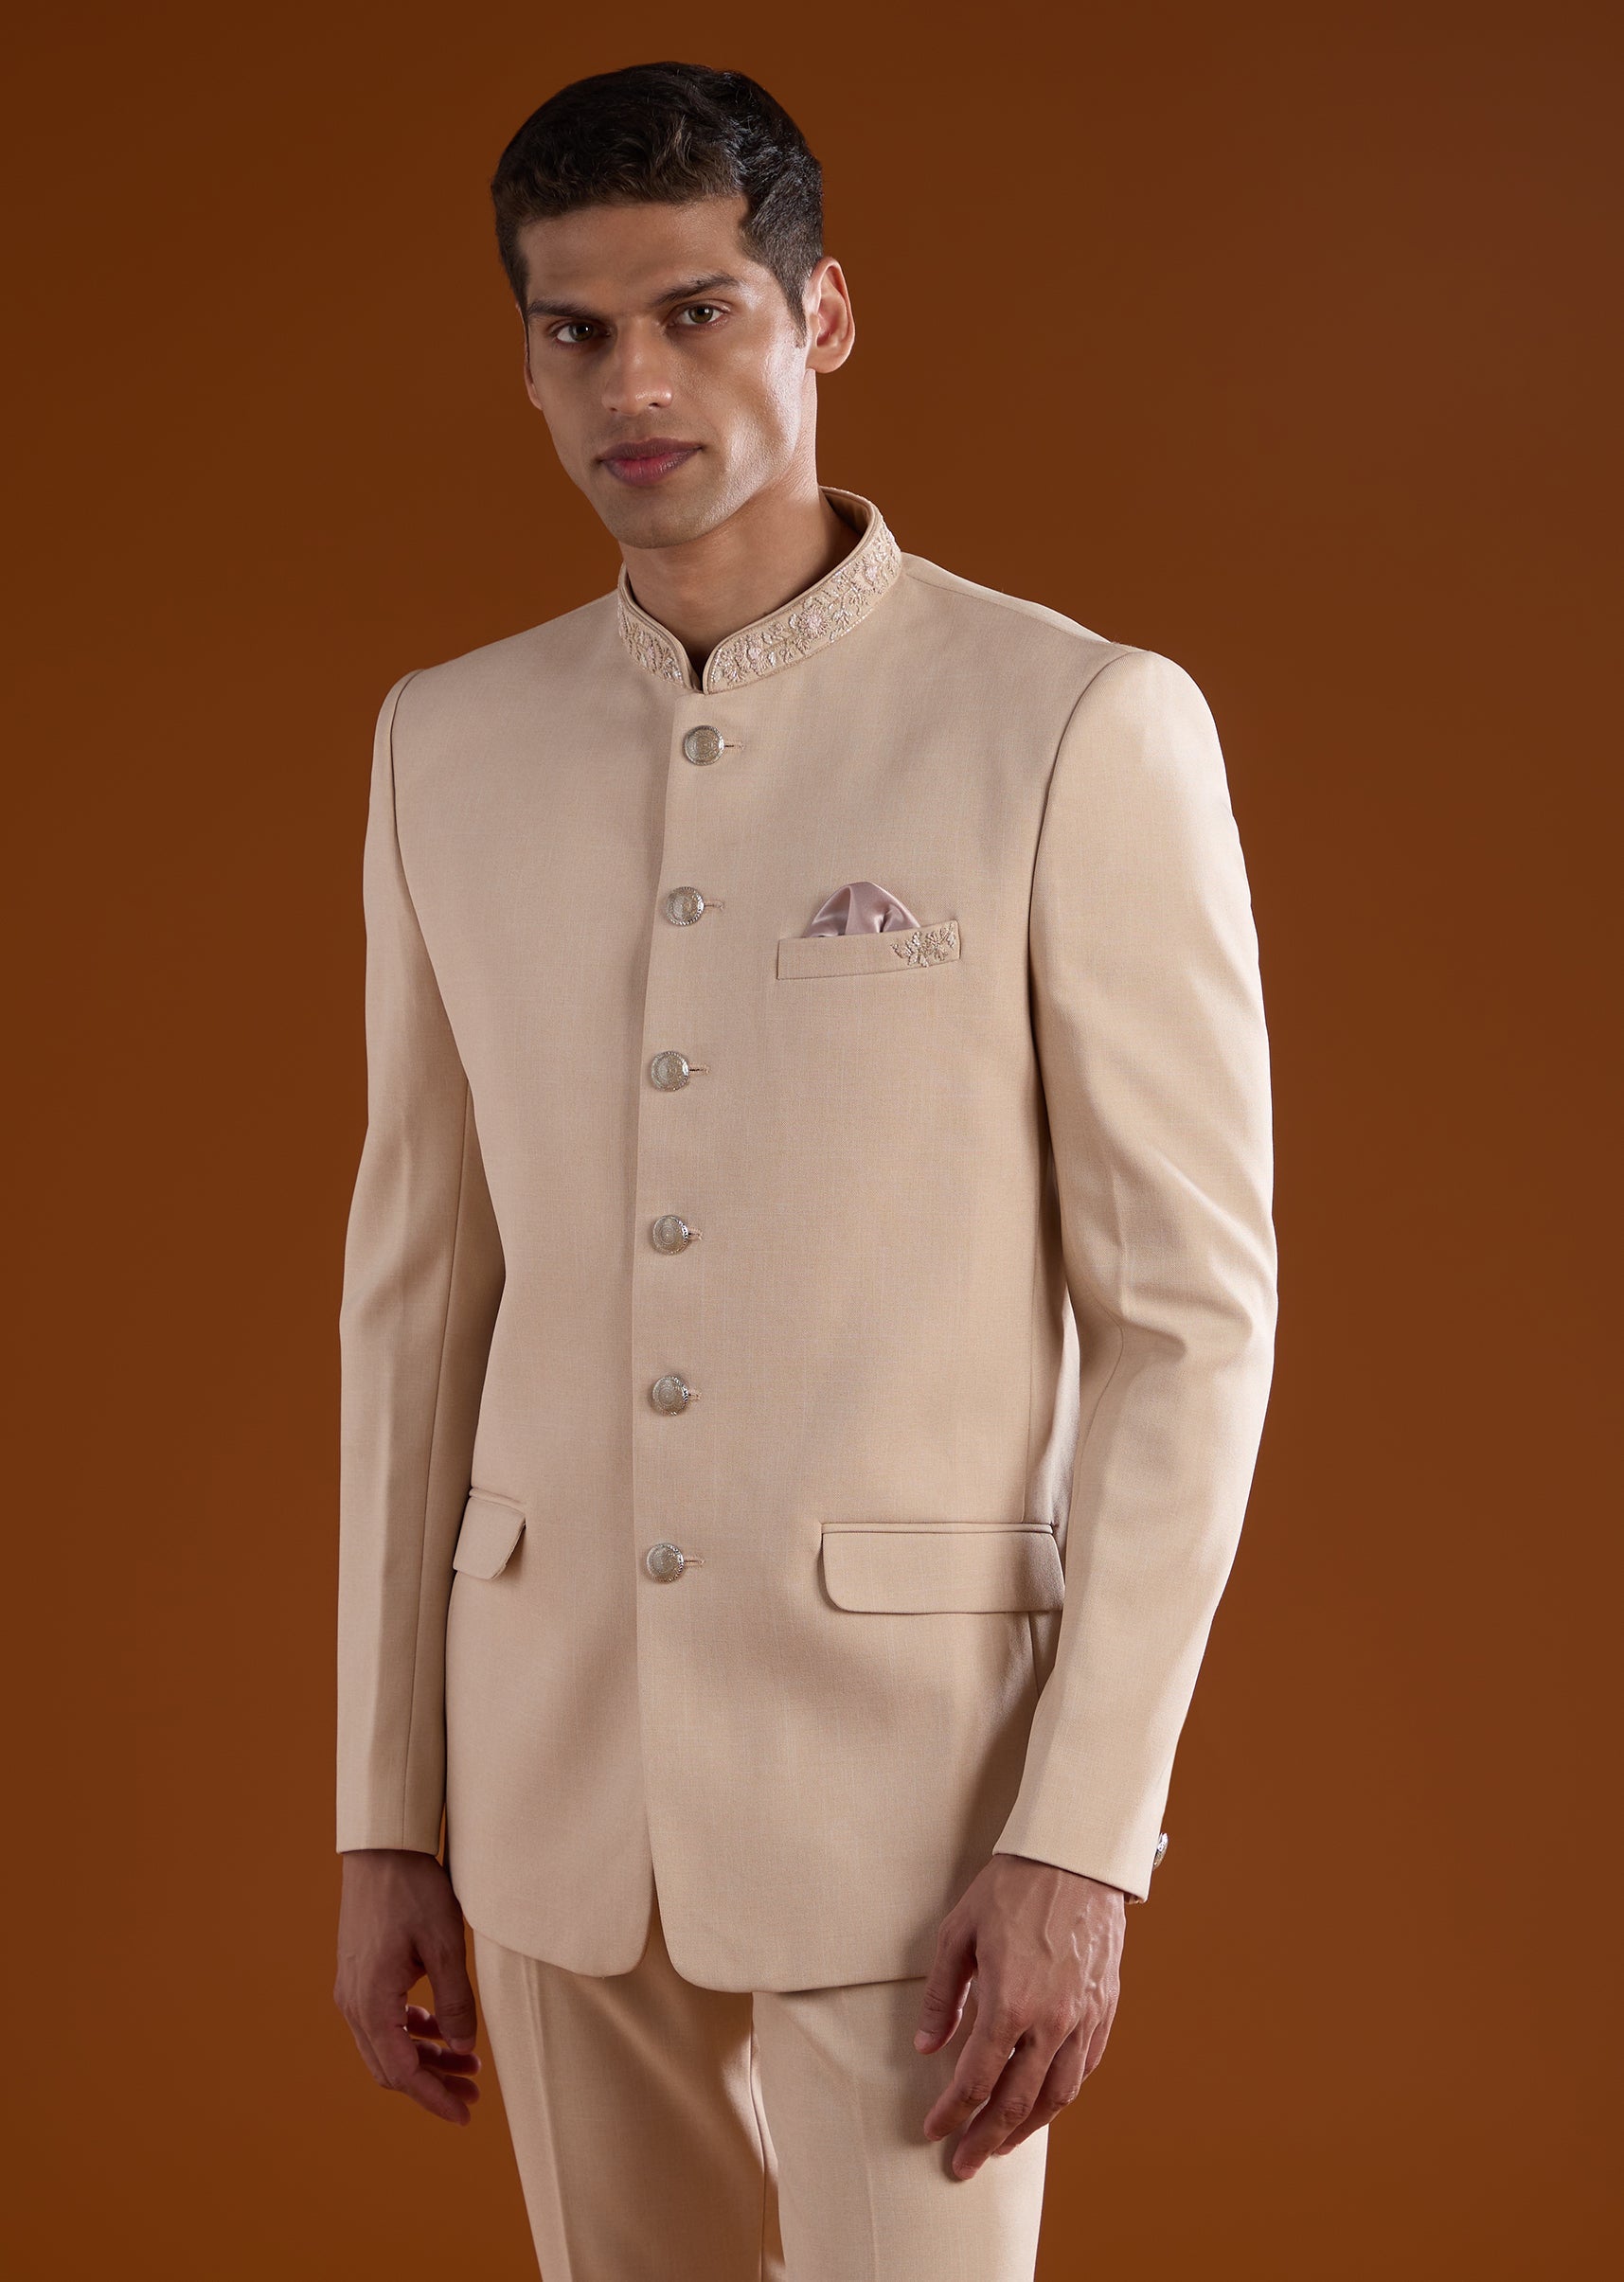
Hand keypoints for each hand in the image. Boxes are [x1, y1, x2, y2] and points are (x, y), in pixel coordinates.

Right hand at [335, 1848, 482, 2124]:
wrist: (382, 1848)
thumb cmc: (414, 1890)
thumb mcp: (446, 1945)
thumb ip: (456, 2002)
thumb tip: (463, 2051)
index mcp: (372, 2002)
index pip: (403, 2072)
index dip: (435, 2099)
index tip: (466, 2115)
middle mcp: (354, 2003)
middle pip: (392, 2067)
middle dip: (433, 2085)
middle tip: (475, 2091)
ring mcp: (353, 1990)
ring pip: (388, 2046)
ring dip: (425, 2059)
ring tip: (469, 2064)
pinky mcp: (360, 1976)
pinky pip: (384, 2022)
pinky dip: (413, 2033)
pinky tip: (442, 2029)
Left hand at [915, 1851, 1124, 2177]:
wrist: (1075, 1857)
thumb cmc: (1012, 1888)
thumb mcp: (958, 1932)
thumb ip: (941, 1996)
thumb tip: (926, 2047)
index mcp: (1009, 2004)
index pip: (975, 2080)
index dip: (951, 2113)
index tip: (933, 2131)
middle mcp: (1051, 2022)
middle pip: (1016, 2103)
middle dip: (985, 2140)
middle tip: (963, 2164)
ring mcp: (1083, 2018)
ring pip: (1057, 2096)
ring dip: (1026, 2129)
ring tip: (1002, 2145)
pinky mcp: (1105, 2008)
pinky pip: (1086, 2069)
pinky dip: (1063, 2095)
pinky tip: (1046, 2103)